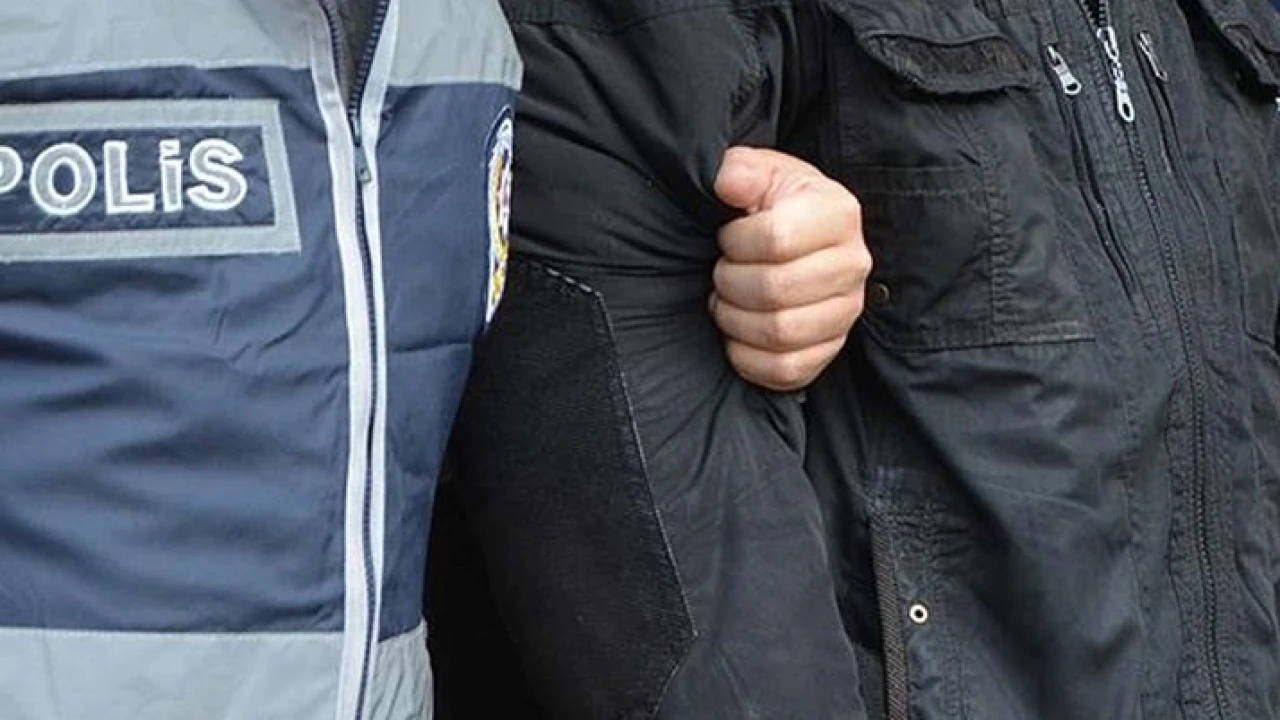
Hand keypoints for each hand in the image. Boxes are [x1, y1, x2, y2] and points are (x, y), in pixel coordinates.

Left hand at [712, 147, 870, 391]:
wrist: (799, 239)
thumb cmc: (774, 204)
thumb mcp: (760, 173)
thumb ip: (740, 170)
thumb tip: (726, 182)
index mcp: (838, 213)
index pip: (775, 239)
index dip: (735, 242)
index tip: (728, 237)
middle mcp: (854, 265)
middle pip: (775, 291)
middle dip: (730, 283)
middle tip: (722, 272)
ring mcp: (847, 312)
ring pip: (780, 334)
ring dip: (735, 320)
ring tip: (728, 300)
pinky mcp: (831, 350)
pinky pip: (786, 370)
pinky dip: (748, 357)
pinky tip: (738, 333)